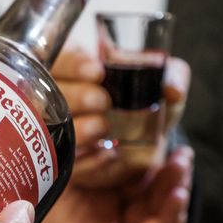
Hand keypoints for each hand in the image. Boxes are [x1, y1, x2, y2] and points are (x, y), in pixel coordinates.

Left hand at [23, 145, 192, 222]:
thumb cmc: (20, 185)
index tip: (179, 153)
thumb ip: (90, 142)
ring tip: (175, 192)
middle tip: (180, 166)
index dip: (171, 176)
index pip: (153, 193)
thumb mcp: (63, 158)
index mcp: (109, 202)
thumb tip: (116, 112)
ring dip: (169, 219)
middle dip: (174, 192)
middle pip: (159, 217)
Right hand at [52, 49, 190, 189]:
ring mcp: (59, 133)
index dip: (74, 63)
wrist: (148, 143)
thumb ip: (173, 76)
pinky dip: (88, 161)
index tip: (97, 70)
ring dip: (79, 127)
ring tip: (103, 127)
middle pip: (48, 93)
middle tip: (102, 100)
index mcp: (77, 69)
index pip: (59, 58)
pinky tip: (106, 155)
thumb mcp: (164, 83)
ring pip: (52, 128)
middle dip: (76, 95)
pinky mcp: (69, 164)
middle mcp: (60, 99)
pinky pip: (69, 164)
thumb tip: (171, 90)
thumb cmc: (149, 103)